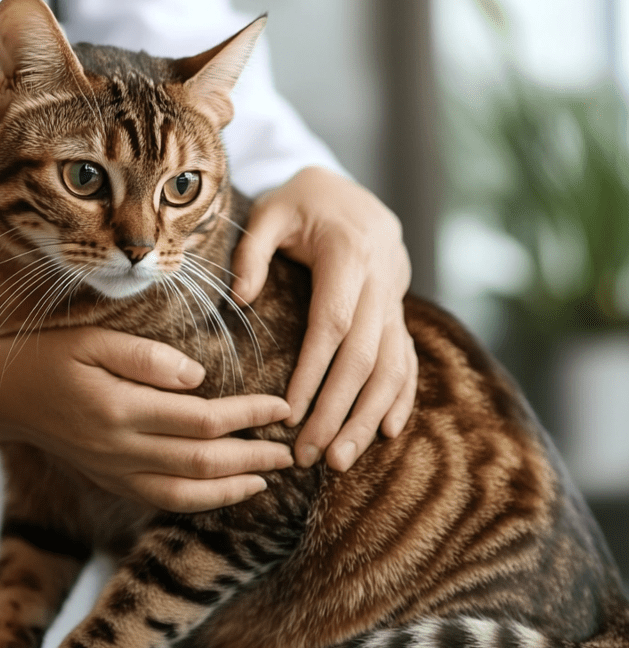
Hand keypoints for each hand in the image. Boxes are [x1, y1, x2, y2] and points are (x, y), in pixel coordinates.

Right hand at [0, 327, 292, 511]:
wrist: (7, 399)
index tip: (282, 406)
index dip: (247, 416)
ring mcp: (114, 473)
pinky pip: (161, 502)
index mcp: (120, 409)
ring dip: (231, 489)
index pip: (201, 419)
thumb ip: (147, 358)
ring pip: (184, 495)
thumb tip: (200, 378)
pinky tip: (223, 492)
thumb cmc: (52, 358)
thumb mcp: (94, 340)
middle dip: (253, 458)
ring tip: (268, 478)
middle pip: (201, 463)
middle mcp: (120, 450)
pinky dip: (199, 502)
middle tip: (291, 450)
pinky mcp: (110, 482)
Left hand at [230, 167, 416, 470]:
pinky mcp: (399, 308)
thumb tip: (240, 299)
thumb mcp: (270, 211)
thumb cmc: (300, 201)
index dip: (315, 370)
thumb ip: (252, 251)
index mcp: (349, 253)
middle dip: (340, 411)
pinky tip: (386, 431)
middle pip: (365, 356)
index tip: (292, 412)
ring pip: (393, 365)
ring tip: (342, 459)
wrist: (349, 189)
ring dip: (369, 416)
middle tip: (313, 456)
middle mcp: (382, 279)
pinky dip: (400, 396)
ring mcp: (397, 296)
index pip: (332, 323)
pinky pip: (408, 357)